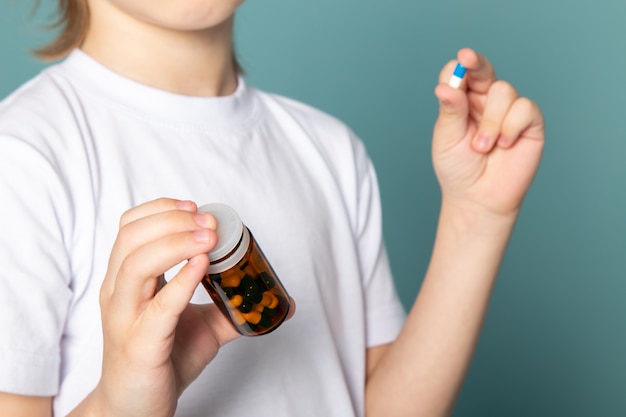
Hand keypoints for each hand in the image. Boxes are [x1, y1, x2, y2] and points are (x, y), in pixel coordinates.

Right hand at [91, 198, 241, 416]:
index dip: (161, 209)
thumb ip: (230, 308)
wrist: (135, 409)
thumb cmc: (162, 360)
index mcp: (127, 281)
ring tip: (209, 238)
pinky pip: (158, 307)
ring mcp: (125, 319)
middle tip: (209, 223)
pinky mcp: (140, 345)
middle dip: (173, 220)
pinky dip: (181, 281)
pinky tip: (203, 266)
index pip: (130, 228)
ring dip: (176, 242)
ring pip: (136, 264)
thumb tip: (282, 304)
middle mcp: (119, 294)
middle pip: (131, 238)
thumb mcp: (200, 326)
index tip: (195, 208)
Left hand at [432, 48, 544, 217]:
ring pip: (504, 91)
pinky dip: (511, 127)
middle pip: (484, 71)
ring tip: (482, 148)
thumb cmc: (458, 169)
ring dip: (491, 122)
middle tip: (469, 60)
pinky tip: (504, 145)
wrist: (479, 198)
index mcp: (462, 102)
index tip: (461, 59)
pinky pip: (524, 108)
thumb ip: (451, 111)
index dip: (460, 65)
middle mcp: (485, 102)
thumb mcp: (447, 139)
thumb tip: (445, 86)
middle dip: (478, 64)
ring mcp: (508, 111)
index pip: (461, 74)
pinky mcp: (530, 124)